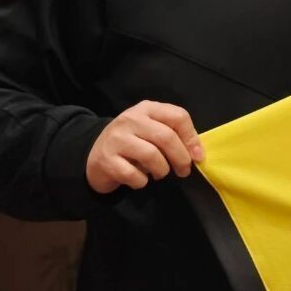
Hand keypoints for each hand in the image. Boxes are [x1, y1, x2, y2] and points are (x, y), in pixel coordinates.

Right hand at [86, 100, 203, 192]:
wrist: (93, 154)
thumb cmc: (132, 142)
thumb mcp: (152, 130)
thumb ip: (174, 134)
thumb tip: (197, 154)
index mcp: (147, 108)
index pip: (178, 116)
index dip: (192, 138)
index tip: (197, 156)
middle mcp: (131, 119)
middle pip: (166, 137)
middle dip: (181, 158)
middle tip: (184, 171)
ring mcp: (116, 139)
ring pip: (151, 155)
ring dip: (162, 170)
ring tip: (160, 173)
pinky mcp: (106, 160)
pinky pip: (133, 174)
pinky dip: (142, 181)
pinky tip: (140, 180)